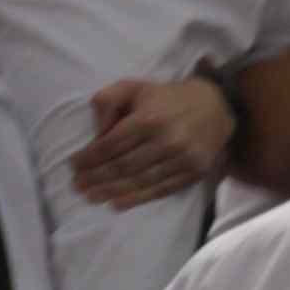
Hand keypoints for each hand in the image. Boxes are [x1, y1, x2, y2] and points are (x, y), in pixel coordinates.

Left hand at [72, 73, 237, 206]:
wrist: (215, 106)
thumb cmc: (166, 98)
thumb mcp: (135, 87)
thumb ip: (108, 100)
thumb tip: (97, 132)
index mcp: (149, 118)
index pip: (112, 144)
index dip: (90, 157)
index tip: (74, 166)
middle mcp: (165, 140)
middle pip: (123, 166)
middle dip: (96, 178)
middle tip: (78, 186)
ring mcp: (181, 159)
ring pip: (140, 181)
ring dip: (112, 191)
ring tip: (92, 197)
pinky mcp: (193, 173)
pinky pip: (161, 190)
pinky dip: (137, 199)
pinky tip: (118, 203)